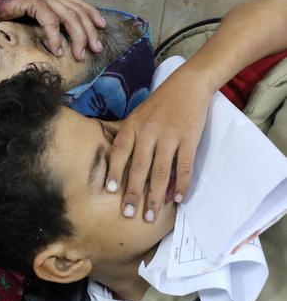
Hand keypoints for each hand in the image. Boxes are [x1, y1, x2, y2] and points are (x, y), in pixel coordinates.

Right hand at [0, 0, 105, 59]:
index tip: (102, 28)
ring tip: (79, 54)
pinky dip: (55, 37)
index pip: (77, 4)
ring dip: (77, 37)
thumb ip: (40, 26)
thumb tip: (53, 43)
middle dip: (89, 32)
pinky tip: (57, 50)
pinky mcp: (31, 1)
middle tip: (96, 49)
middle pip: (77, 12)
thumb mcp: (25, 21)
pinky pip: (50, 21)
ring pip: (68, 17)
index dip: (91, 14)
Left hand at [106, 66, 214, 221]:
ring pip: (160, 172)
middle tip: (128, 214)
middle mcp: (149, 131)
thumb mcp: (136, 115)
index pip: (120, 152)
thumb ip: (126, 135)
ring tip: (151, 216)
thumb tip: (110, 155)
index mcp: (132, 126)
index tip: (111, 191)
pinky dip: (181, 184)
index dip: (115, 171)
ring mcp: (170, 136)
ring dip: (155, 196)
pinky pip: (184, 166)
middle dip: (133, 193)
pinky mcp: (189, 139)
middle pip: (139, 167)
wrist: (188, 85)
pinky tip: (178, 199)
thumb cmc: (158, 104)